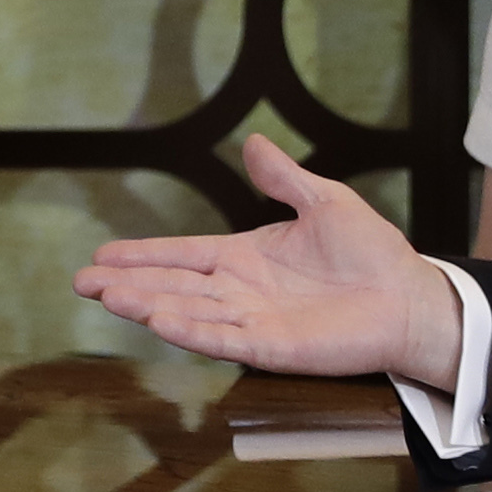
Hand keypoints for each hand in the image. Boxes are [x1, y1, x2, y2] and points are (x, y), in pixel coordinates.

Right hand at [72, 136, 465, 387]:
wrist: (409, 297)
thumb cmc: (372, 253)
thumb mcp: (325, 202)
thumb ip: (284, 179)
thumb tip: (252, 143)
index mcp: (246, 258)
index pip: (182, 255)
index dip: (142, 255)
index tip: (102, 256)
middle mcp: (239, 292)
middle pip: (172, 286)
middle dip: (127, 284)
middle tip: (82, 282)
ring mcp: (252, 322)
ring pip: (188, 313)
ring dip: (147, 305)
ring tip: (108, 298)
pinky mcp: (271, 348)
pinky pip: (222, 339)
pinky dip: (190, 331)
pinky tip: (159, 321)